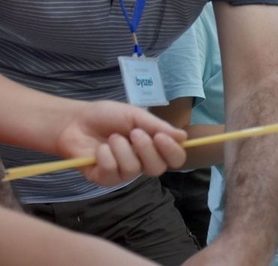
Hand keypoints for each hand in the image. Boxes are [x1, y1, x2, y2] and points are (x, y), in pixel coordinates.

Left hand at [56, 101, 187, 186]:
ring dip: (122, 149)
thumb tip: (183, 137)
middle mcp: (141, 162)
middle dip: (146, 149)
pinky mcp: (104, 179)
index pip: (174, 158)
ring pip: (134, 170)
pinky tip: (99, 149)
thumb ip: (157, 127)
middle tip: (134, 133)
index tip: (161, 137)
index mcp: (153, 147)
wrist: (74, 121)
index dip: (172, 151)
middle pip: (158, 168)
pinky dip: (106, 157)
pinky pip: (112, 172)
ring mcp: (122, 173)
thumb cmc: (106, 116)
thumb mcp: (135, 116)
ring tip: (111, 138)